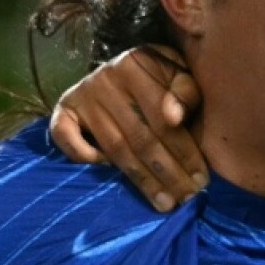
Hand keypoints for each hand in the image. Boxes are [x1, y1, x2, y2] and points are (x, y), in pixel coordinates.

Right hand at [49, 45, 205, 211]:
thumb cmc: (162, 75)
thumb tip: (174, 118)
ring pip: (114, 147)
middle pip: (140, 138)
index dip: (184, 153)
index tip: (201, 180)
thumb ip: (186, 92)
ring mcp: (82, 94)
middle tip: (186, 199)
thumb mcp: (180, 73)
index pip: (162, 120)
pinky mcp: (63, 107)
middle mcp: (105, 79)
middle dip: (167, 173)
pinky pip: (64, 136)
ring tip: (164, 202)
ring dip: (141, 179)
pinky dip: (82, 155)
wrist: (126, 62)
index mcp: (137, 65)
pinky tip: (107, 173)